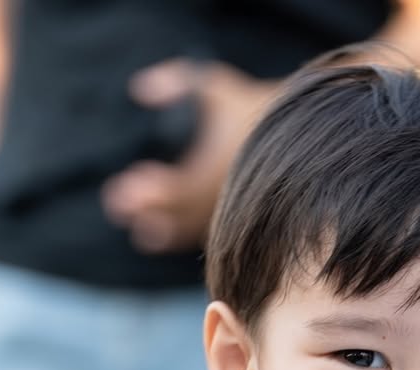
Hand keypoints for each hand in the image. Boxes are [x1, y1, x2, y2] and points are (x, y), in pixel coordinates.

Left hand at [101, 60, 278, 252]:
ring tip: (143, 234)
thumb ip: (177, 81)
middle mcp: (222, 195)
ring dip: (165, 233)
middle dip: (147, 211)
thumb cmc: (253, 105)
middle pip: (177, 215)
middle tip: (116, 207)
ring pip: (193, 231)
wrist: (302, 134)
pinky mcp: (240, 216)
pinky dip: (188, 237)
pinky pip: (210, 235)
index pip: (173, 190)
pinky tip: (168, 235)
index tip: (122, 188)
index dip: (146, 193)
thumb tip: (138, 89)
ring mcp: (232, 209)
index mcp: (214, 167)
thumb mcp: (215, 85)